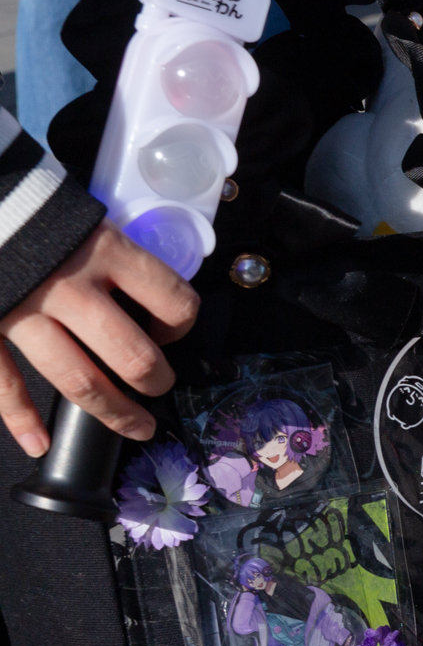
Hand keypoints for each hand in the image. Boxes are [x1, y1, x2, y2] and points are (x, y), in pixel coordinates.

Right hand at [0, 220, 198, 456]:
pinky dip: (21, 420)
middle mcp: (70, 286)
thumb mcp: (86, 215)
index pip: (174, 302)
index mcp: (106, 250)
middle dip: (155, 380)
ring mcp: (24, 310)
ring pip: (79, 381)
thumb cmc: (31, 201)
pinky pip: (4, 382)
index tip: (171, 328)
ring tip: (137, 427)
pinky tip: (40, 444)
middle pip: (133, 356)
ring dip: (114, 412)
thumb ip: (113, 256)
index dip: (181, 324)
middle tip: (158, 385)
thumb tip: (145, 294)